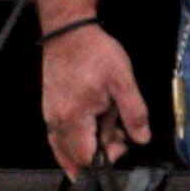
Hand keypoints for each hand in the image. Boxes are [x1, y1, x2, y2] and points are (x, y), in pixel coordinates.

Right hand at [38, 19, 152, 173]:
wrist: (67, 31)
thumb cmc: (94, 52)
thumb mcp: (123, 81)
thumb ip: (134, 113)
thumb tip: (141, 139)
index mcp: (74, 117)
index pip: (85, 157)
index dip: (106, 158)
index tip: (122, 141)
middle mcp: (56, 120)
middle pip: (72, 156)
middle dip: (96, 153)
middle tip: (116, 133)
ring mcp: (49, 114)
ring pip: (61, 148)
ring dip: (84, 147)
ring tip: (104, 130)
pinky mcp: (48, 106)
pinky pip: (56, 135)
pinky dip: (71, 141)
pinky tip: (86, 133)